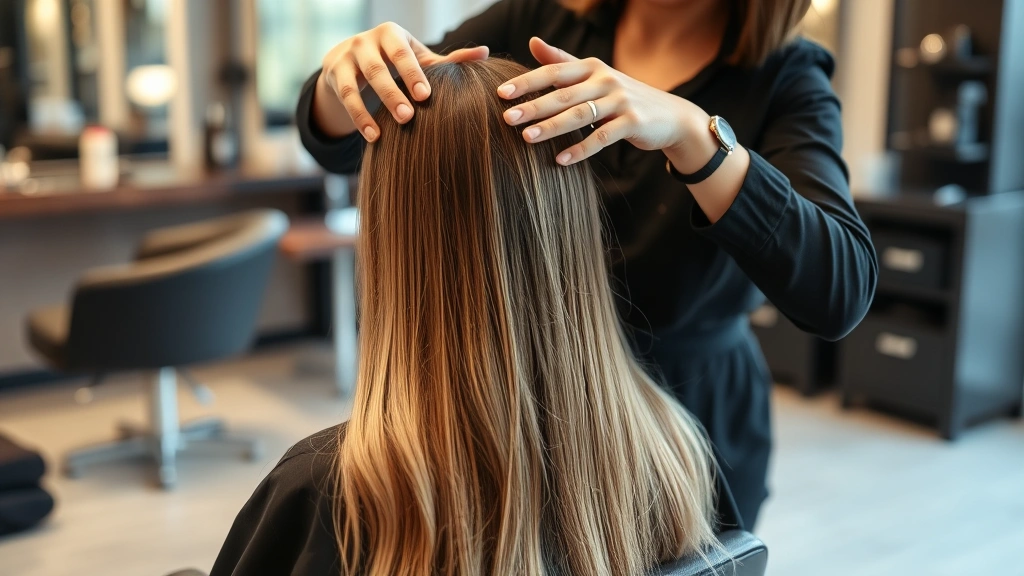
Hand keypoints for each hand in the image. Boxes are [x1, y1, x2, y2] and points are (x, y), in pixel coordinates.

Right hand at [318, 22, 488, 141]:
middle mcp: (366, 42)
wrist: (350, 58)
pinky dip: (359, 119)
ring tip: (385, 132)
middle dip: (392, 92)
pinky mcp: (334, 75)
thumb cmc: (395, 61)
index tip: (425, 97)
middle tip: (408, 116)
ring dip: (370, 109)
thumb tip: (485, 54)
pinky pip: (345, 99)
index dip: (413, 74)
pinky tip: (373, 137)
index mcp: (392, 35)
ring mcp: (347, 58)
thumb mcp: (419, 59)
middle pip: (378, 68)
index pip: (403, 54)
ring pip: (357, 85)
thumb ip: (449, 61)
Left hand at [498, 38, 710, 165]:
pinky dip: (581, 150)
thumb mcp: (595, 76)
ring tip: (527, 138)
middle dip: (533, 106)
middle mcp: (605, 80)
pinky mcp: (633, 123)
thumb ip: (563, 61)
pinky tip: (561, 160)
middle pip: (563, 94)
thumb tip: (531, 42)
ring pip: (580, 115)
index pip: (553, 72)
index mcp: (591, 67)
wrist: (669, 115)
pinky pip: (602, 138)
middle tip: (505, 118)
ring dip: (552, 127)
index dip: (527, 82)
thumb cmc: (623, 96)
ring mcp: (621, 101)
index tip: (501, 93)